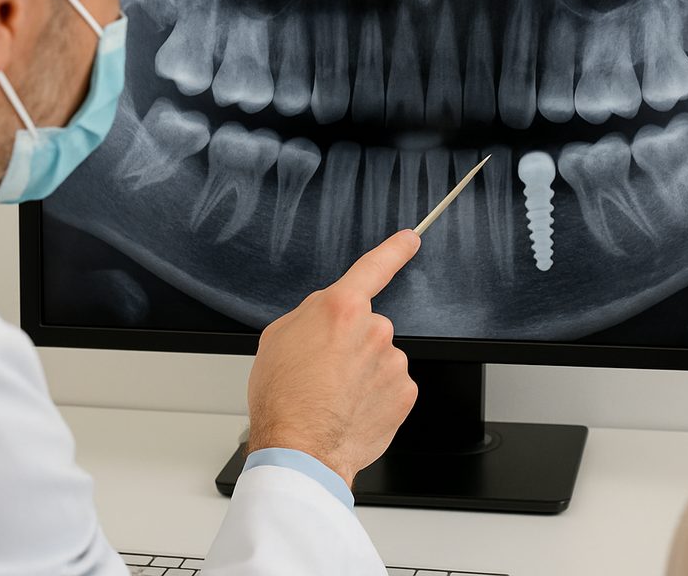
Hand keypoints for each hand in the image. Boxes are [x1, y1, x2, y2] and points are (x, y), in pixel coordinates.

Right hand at [245, 229, 421, 487]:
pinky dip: (375, 397)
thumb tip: (326, 318)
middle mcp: (375, 329)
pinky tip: (351, 409)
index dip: (395, 250)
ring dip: (363, 373)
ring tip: (334, 396)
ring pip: (380, 359)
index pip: (375, 267)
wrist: (302, 449)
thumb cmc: (283, 398)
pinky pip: (391, 386)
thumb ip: (310, 316)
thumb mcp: (277, 339)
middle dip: (350, 344)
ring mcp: (393, 361)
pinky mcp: (405, 392)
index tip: (409, 240)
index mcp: (341, 308)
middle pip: (367, 327)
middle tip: (324, 371)